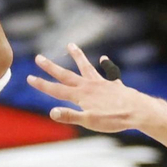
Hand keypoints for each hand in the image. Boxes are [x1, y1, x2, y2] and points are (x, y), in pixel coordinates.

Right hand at [28, 47, 164, 131]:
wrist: (137, 111)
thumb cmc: (113, 119)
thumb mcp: (89, 121)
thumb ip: (70, 116)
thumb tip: (51, 112)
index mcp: (80, 96)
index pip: (56, 90)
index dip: (42, 84)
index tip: (29, 77)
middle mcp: (88, 86)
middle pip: (66, 75)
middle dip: (51, 67)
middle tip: (39, 57)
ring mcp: (101, 83)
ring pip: (86, 67)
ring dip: (77, 56)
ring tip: (70, 45)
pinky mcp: (113, 84)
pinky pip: (108, 72)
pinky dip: (106, 65)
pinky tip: (103, 58)